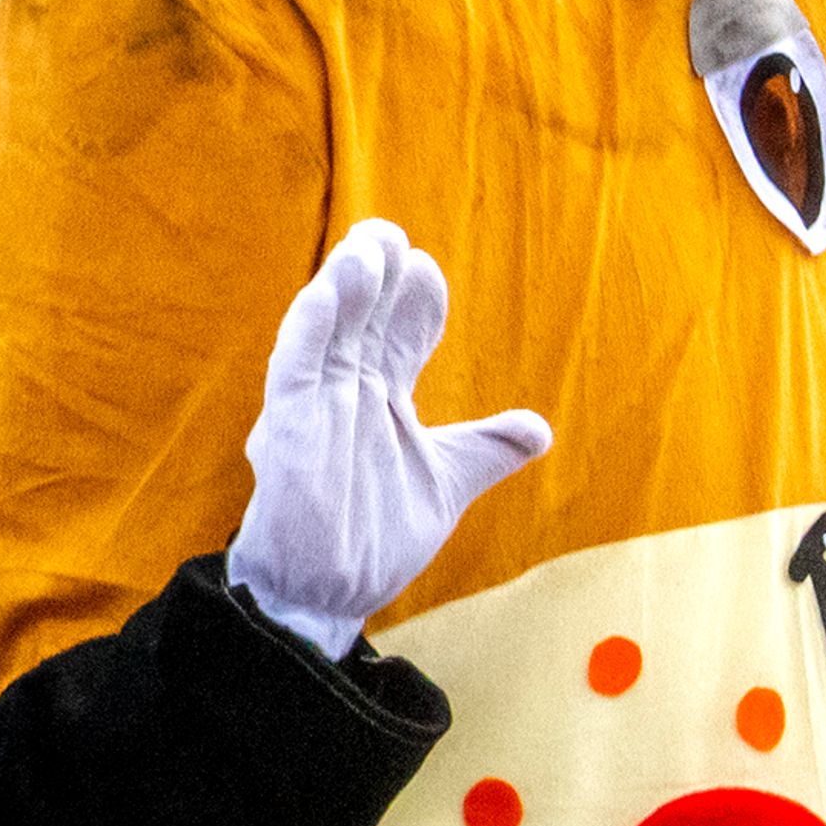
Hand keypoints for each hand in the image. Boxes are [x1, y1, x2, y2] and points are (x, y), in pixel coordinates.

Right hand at [227, 219, 550, 658]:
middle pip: (362, 322)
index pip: (399, 339)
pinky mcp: (286, 431)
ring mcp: (315, 408)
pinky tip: (326, 295)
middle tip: (391, 233)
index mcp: (380, 399)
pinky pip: (294, 371)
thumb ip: (487, 449)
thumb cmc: (376, 535)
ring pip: (327, 334)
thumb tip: (539, 428)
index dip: (415, 306)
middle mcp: (346, 394)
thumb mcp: (446, 483)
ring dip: (345, 289)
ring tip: (367, 247)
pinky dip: (309, 332)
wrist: (330, 592)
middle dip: (377, 277)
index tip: (428, 270)